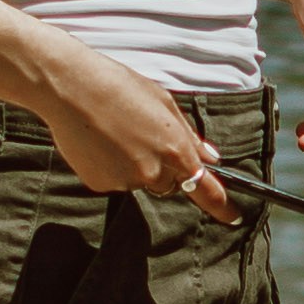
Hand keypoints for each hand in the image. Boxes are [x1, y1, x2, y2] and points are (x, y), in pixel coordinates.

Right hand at [38, 56, 234, 215]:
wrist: (70, 87)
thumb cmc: (119, 86)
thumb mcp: (163, 103)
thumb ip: (189, 135)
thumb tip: (210, 157)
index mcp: (174, 149)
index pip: (205, 189)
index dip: (222, 206)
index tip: (233, 216)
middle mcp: (152, 172)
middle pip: (169, 183)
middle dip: (165, 168)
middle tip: (144, 136)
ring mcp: (124, 181)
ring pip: (140, 180)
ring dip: (136, 164)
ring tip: (115, 131)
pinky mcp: (99, 184)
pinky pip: (114, 180)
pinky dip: (111, 166)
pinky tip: (99, 141)